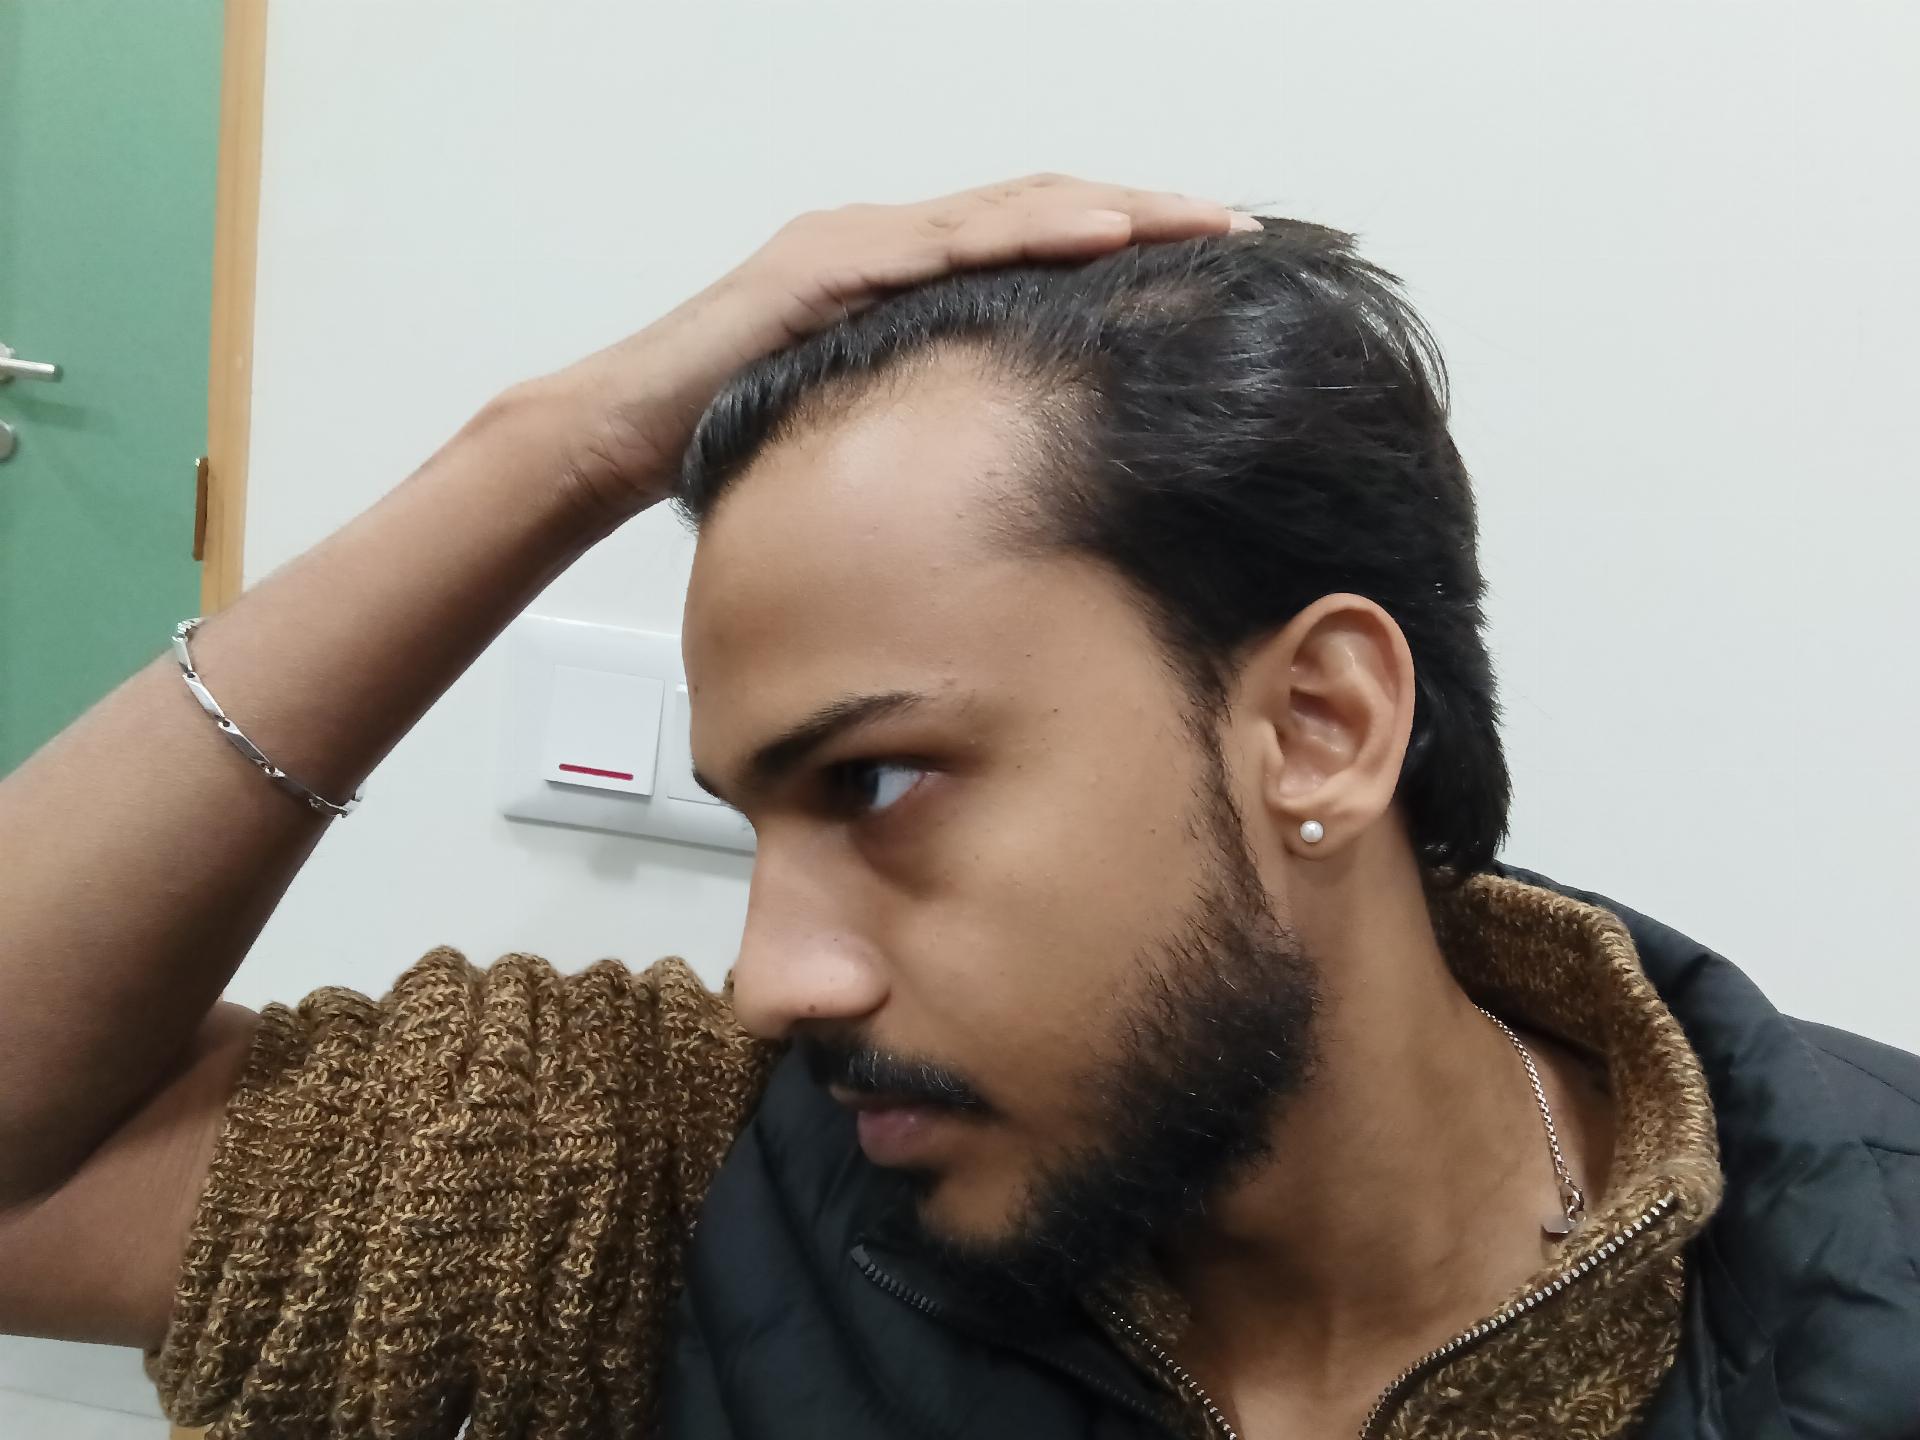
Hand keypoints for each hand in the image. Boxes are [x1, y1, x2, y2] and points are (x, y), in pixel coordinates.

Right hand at [536, 175, 1257, 522]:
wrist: (622, 432)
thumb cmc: (731, 434)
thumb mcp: (863, 429)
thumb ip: (931, 419)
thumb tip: (1004, 468)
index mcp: (904, 279)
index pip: (1034, 247)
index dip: (1126, 245)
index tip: (1211, 265)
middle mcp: (888, 241)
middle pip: (1042, 210)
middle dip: (1148, 212)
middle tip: (1242, 227)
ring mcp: (857, 244)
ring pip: (1011, 209)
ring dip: (1115, 210)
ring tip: (1201, 219)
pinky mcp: (827, 266)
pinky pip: (947, 243)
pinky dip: (1031, 232)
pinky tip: (1103, 233)